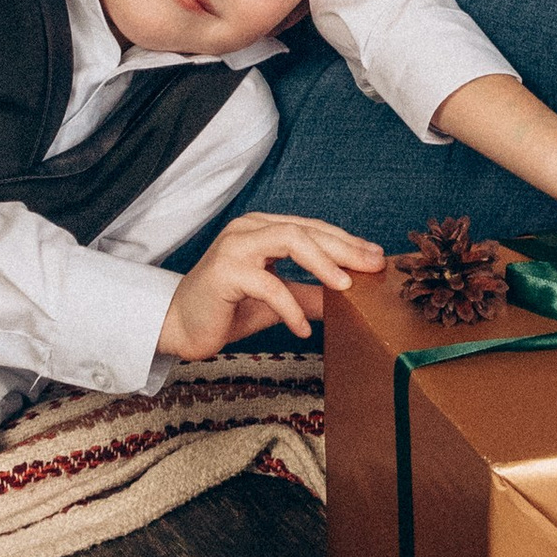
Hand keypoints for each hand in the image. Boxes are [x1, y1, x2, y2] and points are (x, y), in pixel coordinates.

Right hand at [158, 211, 384, 361]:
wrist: (181, 326)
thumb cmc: (227, 310)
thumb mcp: (277, 301)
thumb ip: (308, 295)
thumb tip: (347, 300)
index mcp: (261, 229)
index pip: (311, 227)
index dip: (346, 240)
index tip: (375, 256)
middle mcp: (248, 229)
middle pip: (305, 229)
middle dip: (344, 247)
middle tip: (372, 265)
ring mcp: (234, 245)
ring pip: (288, 239)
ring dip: (322, 263)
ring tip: (346, 288)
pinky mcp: (224, 271)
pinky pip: (267, 284)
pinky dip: (290, 307)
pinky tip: (303, 328)